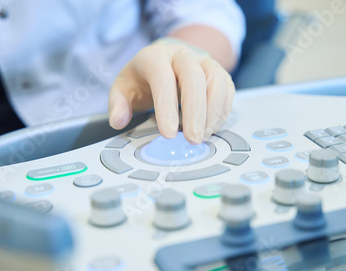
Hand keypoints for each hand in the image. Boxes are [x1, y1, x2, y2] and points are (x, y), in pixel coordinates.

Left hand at [108, 40, 234, 143]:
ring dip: (213, 112)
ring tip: (204, 136)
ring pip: (216, 80)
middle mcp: (182, 55)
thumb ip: (118, 104)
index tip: (167, 134)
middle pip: (194, 77)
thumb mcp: (124, 88)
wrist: (167, 61)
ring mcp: (203, 62)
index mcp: (155, 57)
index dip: (166, 106)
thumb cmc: (144, 79)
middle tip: (193, 140)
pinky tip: (212, 128)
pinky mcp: (219, 73)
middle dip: (195, 112)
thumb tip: (118, 121)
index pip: (162, 77)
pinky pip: (227, 89)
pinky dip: (222, 111)